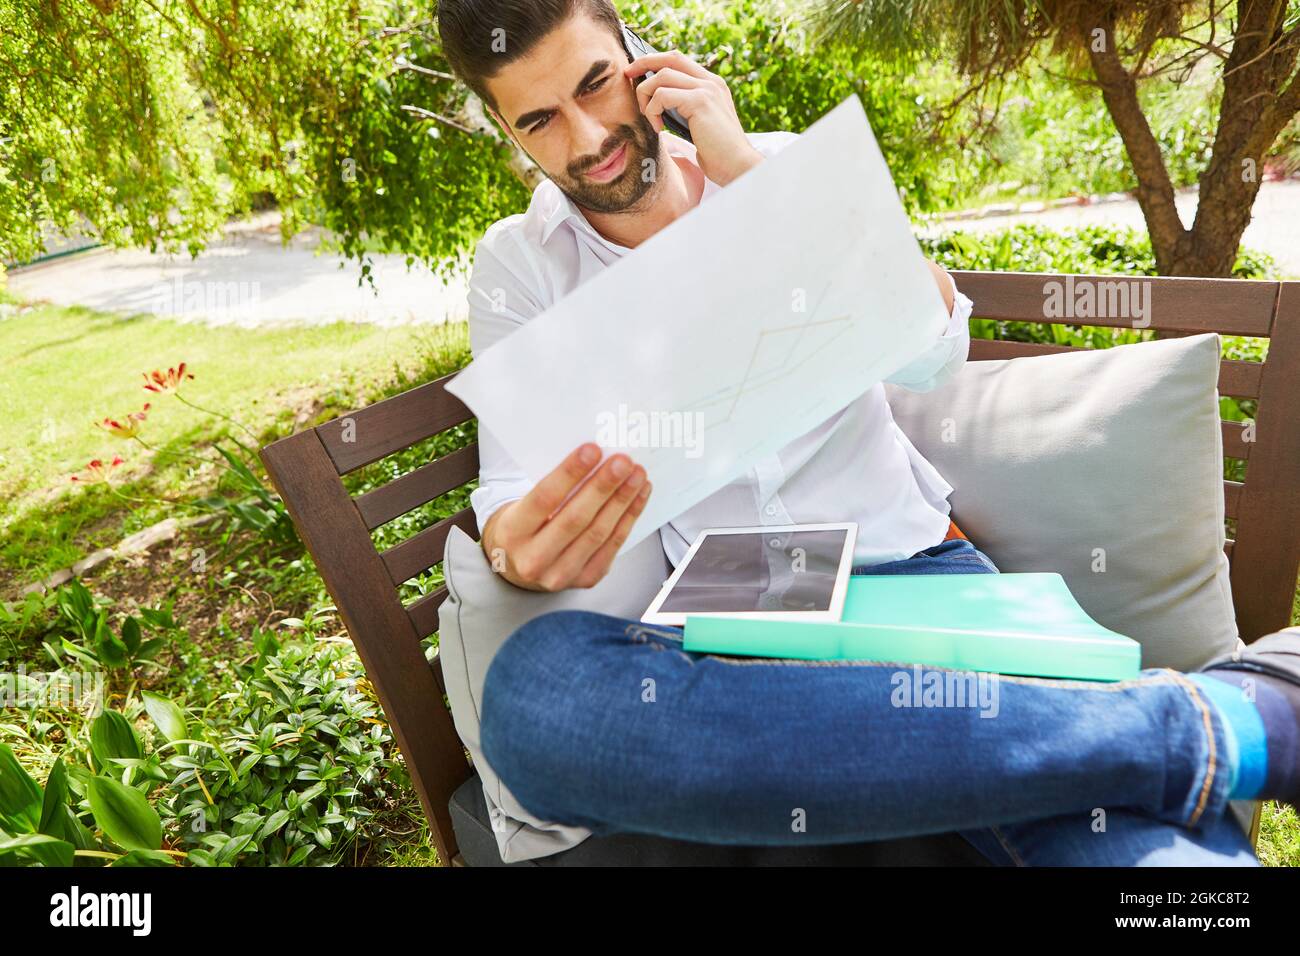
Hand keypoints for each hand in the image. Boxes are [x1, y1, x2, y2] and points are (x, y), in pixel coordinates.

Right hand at [480, 443, 652, 591]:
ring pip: (598, 533)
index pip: (544, 498)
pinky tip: (638, 496)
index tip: (592, 450)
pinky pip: (612, 546)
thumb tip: (594, 458)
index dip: (570, 473)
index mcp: (512, 532)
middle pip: (576, 518)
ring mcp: (560, 574)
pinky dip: (628, 518)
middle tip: (622, 461)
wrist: (520, 565)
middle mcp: (533, 559)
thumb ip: (553, 487)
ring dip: (622, 501)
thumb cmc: (525, 525)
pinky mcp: (585, 580)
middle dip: (603, 486)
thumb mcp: (523, 505)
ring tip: (636, 475)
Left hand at [623, 50, 762, 186]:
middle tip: (628, 75)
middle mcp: (711, 82)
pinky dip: (652, 111)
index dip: (655, 61)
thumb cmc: (718, 154)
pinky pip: (662, 95)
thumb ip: (684, 109)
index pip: (679, 60)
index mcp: (712, 85)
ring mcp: (706, 89)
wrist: (738, 166)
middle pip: (670, 57)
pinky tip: (658, 128)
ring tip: (650, 119)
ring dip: (646, 96)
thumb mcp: (699, 125)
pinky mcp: (700, 102)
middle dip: (644, 63)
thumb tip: (657, 105)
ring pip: (662, 75)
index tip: (637, 72)